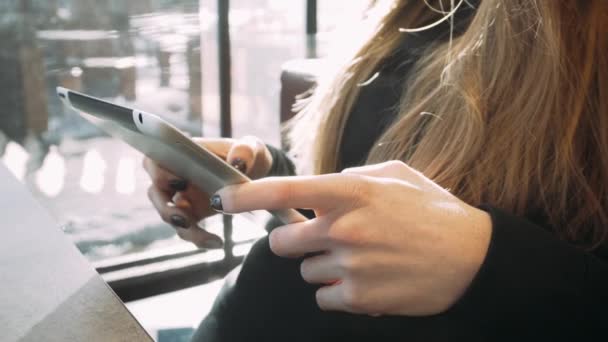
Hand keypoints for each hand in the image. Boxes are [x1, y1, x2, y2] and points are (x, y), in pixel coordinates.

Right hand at [143, 135, 271, 248]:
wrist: (256, 173)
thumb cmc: (247, 154)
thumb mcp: (251, 148)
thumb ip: (246, 150)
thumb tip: (238, 162)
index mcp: (183, 154)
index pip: (156, 160)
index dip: (159, 172)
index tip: (180, 182)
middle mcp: (176, 174)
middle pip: (155, 191)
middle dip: (165, 208)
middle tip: (184, 219)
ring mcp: (182, 196)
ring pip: (168, 214)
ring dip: (182, 228)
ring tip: (206, 237)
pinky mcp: (191, 214)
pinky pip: (186, 230)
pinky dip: (198, 238)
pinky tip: (218, 242)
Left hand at [213, 161, 491, 315]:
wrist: (471, 257)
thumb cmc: (432, 210)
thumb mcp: (395, 175)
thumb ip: (351, 175)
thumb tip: (320, 187)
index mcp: (351, 192)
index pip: (284, 191)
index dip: (248, 196)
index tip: (225, 200)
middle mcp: (344, 229)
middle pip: (283, 242)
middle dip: (294, 241)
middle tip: (319, 237)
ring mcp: (350, 267)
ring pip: (306, 271)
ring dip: (323, 266)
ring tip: (360, 259)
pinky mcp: (359, 299)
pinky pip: (324, 297)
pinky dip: (338, 292)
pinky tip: (366, 280)